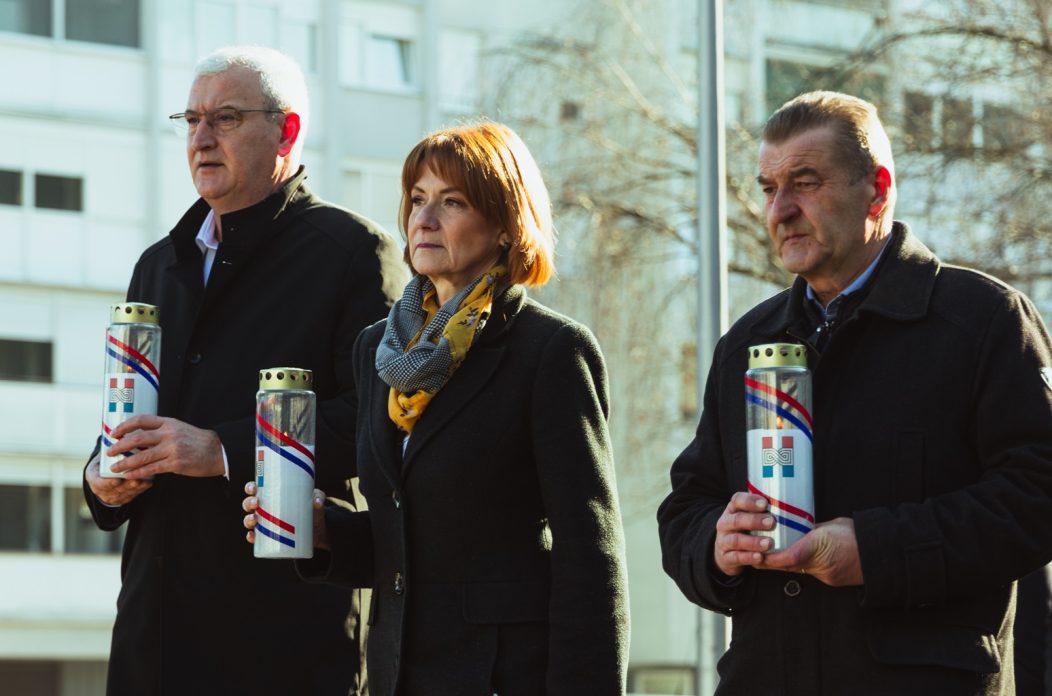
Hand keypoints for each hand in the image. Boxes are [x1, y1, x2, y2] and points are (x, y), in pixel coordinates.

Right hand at [85, 452, 152, 505]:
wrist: (105, 474)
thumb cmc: (105, 461)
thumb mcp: (100, 456)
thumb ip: (107, 450)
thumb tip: (118, 434)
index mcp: (93, 477)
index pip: (98, 483)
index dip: (107, 483)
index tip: (116, 480)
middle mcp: (102, 489)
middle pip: (115, 490)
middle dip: (126, 485)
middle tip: (136, 479)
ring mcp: (114, 495)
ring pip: (126, 493)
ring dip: (136, 487)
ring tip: (145, 480)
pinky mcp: (125, 497)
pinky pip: (134, 494)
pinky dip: (142, 488)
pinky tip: (149, 482)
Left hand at [107, 415, 223, 478]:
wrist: (218, 451)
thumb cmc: (198, 441)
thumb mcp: (179, 429)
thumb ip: (161, 431)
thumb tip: (139, 437)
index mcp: (168, 422)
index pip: (141, 420)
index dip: (124, 426)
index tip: (114, 433)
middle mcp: (169, 434)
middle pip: (137, 438)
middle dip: (120, 446)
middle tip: (110, 451)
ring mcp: (172, 449)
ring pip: (142, 456)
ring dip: (125, 463)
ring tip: (115, 467)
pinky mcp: (176, 463)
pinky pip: (152, 469)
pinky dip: (138, 473)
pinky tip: (130, 475)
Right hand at [243, 482, 329, 550]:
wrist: (318, 529)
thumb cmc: (312, 508)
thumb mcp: (316, 499)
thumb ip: (318, 496)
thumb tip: (317, 502)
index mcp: (272, 494)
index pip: (256, 488)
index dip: (250, 487)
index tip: (253, 488)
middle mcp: (265, 508)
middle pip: (249, 504)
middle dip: (248, 503)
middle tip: (256, 503)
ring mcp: (266, 522)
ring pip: (250, 520)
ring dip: (248, 519)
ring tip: (254, 519)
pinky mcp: (270, 536)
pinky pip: (255, 537)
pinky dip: (251, 537)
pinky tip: (252, 536)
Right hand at [713, 491, 775, 575]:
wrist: (726, 551)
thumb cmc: (746, 530)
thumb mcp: (750, 517)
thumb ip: (765, 512)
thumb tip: (794, 507)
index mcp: (733, 510)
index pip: (737, 500)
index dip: (750, 501)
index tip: (765, 503)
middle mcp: (725, 523)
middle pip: (737, 519)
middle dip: (754, 521)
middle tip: (772, 522)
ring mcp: (723, 540)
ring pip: (736, 540)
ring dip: (753, 542)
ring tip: (769, 543)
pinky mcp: (725, 557)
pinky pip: (736, 557)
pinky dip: (748, 557)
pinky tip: (760, 557)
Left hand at [760, 517, 863, 585]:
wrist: (881, 553)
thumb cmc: (857, 534)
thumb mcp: (831, 525)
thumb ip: (812, 528)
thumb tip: (797, 526)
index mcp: (819, 545)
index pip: (789, 556)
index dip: (771, 557)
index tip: (758, 554)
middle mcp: (821, 564)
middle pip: (789, 566)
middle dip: (772, 561)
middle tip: (757, 554)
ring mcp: (827, 575)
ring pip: (799, 570)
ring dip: (786, 564)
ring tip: (772, 555)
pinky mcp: (832, 580)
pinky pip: (811, 574)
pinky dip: (802, 567)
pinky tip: (798, 560)